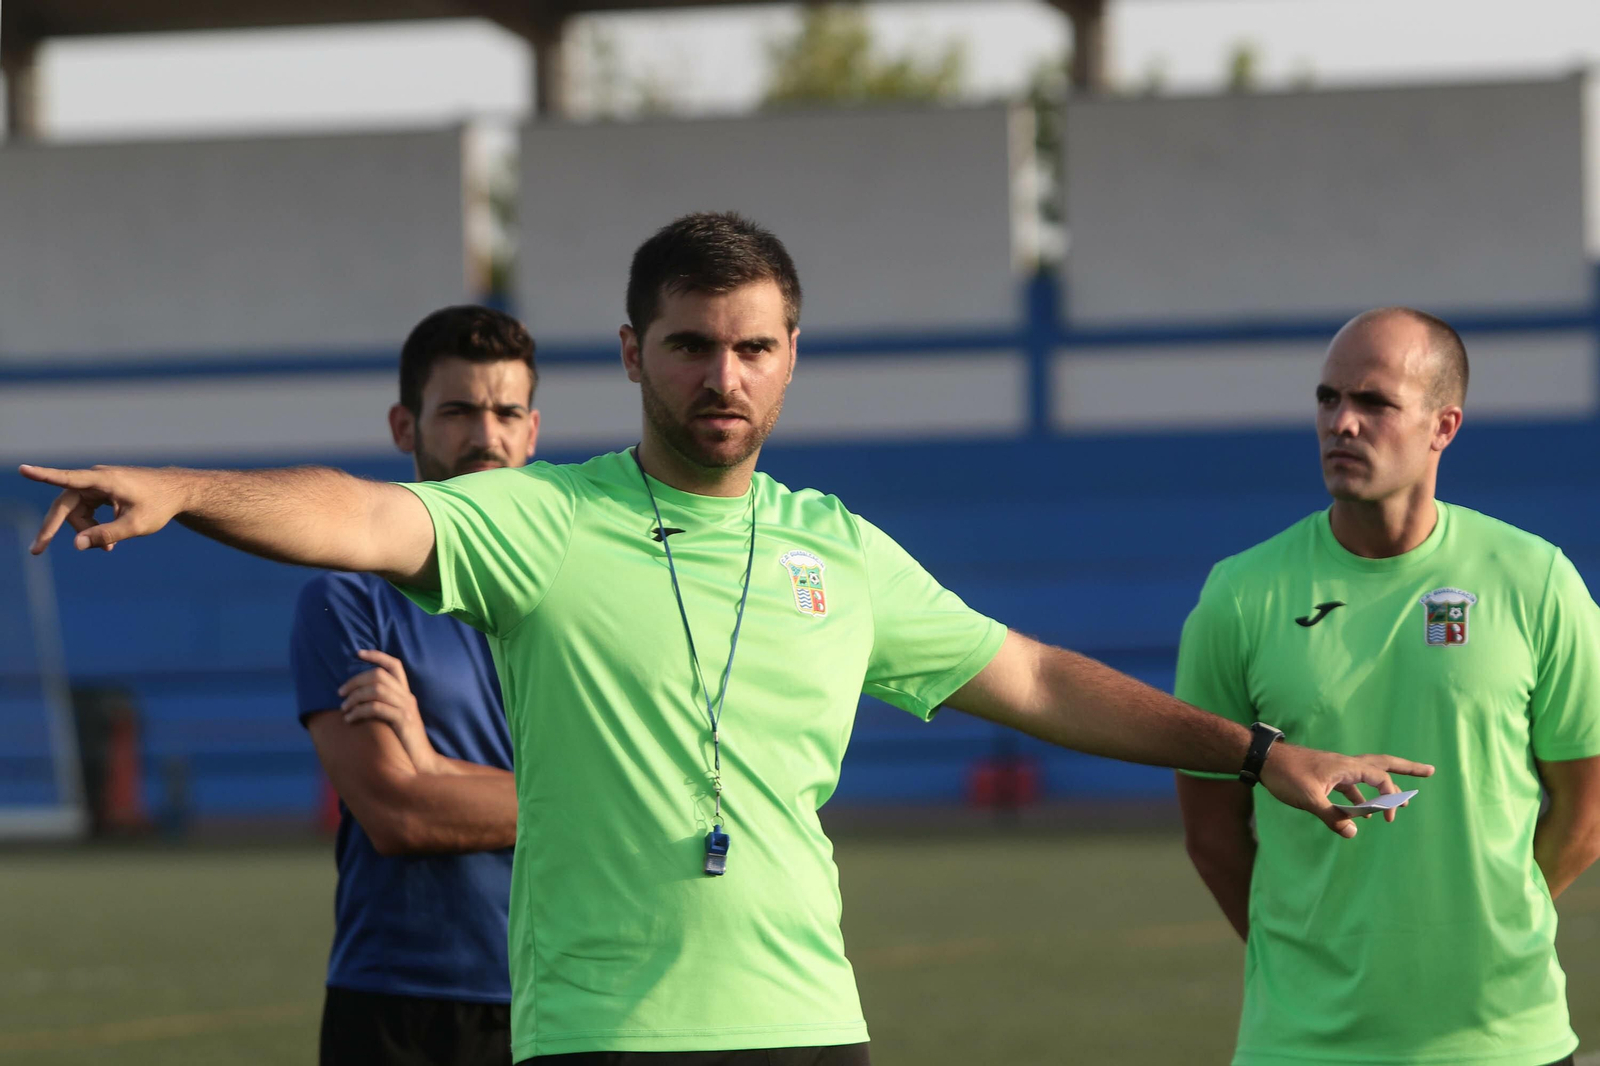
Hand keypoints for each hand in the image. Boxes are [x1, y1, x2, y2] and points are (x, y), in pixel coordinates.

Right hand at [19, 464, 186, 553]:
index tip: (23, 469)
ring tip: (110, 548)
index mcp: (104, 480)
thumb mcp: (135, 525)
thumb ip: (106, 534)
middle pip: (67, 505)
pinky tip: (109, 543)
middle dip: (54, 528)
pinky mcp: (101, 491)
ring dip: (87, 531)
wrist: (178, 491)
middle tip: (37, 551)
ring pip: (77, 512)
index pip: (68, 478)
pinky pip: (87, 511)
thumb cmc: (159, 505)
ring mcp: (97, 484)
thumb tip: (76, 545)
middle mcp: (96, 478)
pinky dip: (94, 526)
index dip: (44, 476)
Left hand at [338, 650, 440, 772]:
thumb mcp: (396, 721)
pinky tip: (350, 719)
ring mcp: (406, 708)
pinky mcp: (403, 721)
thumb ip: (384, 707)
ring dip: (355, 697)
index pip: (394, 665)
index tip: (358, 653)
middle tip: (340, 693)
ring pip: (376, 690)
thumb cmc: (405, 745)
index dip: (376, 655)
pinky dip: (359, 711)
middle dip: (355, 680)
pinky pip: (376, 708)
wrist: (423, 764)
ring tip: (344, 708)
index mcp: (406, 694)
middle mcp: (407, 697)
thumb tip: (357, 701)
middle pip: (379, 675)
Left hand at [1259, 743, 1434, 837]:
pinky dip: (1360, 799)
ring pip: (1367, 775)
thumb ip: (1332, 817)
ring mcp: (1336, 770)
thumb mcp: (1308, 798)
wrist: (1263, 759)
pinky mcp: (1326, 777)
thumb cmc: (1285, 774)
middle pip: (1383, 764)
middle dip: (1407, 768)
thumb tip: (1354, 833)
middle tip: (1431, 770)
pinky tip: (1361, 815)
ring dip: (1383, 787)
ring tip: (1398, 803)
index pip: (1381, 778)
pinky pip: (1351, 787)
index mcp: (1346, 766)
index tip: (1389, 817)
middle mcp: (1345, 764)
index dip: (1390, 798)